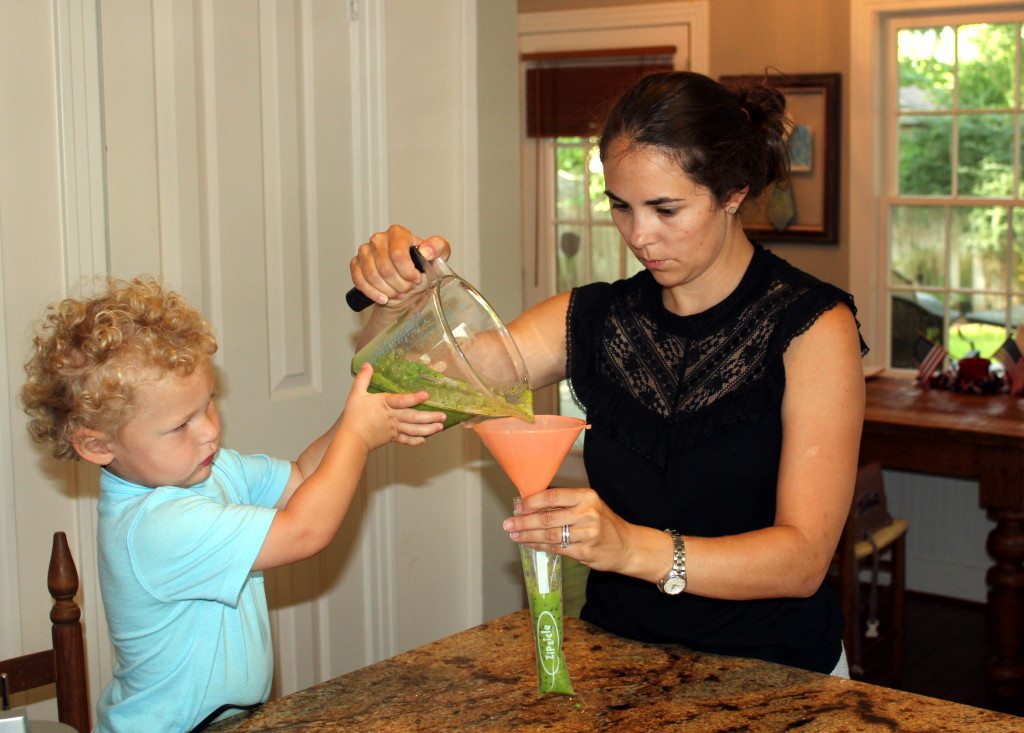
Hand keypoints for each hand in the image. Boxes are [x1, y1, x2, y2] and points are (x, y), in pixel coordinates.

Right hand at [341, 363, 445, 448]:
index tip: (426, 395)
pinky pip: (406, 440)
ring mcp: (394, 429)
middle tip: (443, 415)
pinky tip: (424, 439)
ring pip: (414, 429)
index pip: (402, 400)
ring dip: (428, 429)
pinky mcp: (392, 438)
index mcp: (385, 405)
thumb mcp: (356, 394)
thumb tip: (368, 365)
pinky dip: (416, 440)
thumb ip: (363, 378)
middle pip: (414, 417)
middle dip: (430, 417)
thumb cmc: (353, 417)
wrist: (351, 439)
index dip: (414, 398)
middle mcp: (393, 417)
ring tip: (440, 427)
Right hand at [350, 225, 451, 307]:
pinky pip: (359, 280)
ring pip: (372, 275)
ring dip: (387, 290)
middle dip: (399, 284)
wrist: (407, 288)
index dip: (407, 272)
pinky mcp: (356, 264)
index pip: (398, 254)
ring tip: (398, 293)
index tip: (416, 279)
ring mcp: (365, 251)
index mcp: (398, 233)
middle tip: (407, 288)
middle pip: (385, 268)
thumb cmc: (421, 271)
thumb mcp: (438, 259)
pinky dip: (372, 293)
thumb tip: (426, 251)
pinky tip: (383, 298)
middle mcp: (379, 239)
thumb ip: (438, 248)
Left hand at [502, 487, 642, 574]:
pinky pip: (556, 548)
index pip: (552, 496)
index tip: (518, 508)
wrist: (627, 546)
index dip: (531, 502)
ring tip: (514, 535)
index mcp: (586, 497)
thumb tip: (531, 505)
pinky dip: (539, 545)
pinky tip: (529, 544)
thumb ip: (565, 505)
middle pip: (547, 517)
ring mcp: (587, 533)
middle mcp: (587, 513)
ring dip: (528, 535)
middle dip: (524, 521)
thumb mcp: (589, 506)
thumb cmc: (603, 524)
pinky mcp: (585, 551)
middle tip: (508, 524)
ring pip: (549, 534)